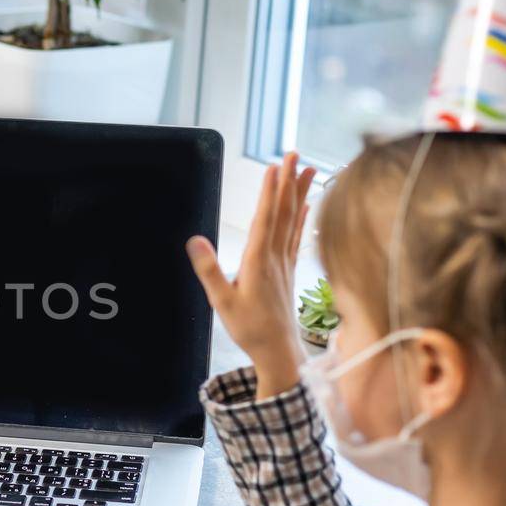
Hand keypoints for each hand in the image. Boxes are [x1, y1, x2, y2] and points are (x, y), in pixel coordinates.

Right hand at [187, 152, 315, 397]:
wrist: (279, 352)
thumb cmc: (249, 329)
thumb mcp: (221, 301)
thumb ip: (208, 270)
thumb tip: (195, 239)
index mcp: (258, 261)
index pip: (266, 219)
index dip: (270, 191)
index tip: (275, 166)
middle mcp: (276, 257)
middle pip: (283, 212)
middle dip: (288, 181)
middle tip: (295, 153)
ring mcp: (285, 262)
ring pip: (294, 220)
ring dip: (300, 192)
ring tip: (309, 168)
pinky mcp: (289, 270)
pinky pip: (298, 236)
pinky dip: (303, 216)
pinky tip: (307, 204)